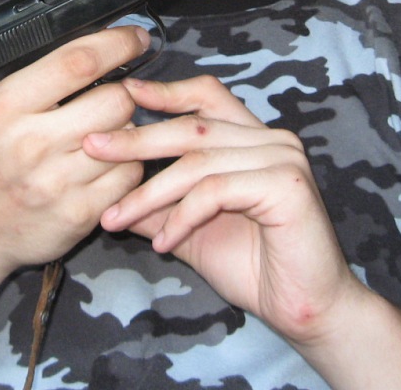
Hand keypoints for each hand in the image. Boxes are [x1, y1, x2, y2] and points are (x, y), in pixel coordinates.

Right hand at [0, 26, 148, 275]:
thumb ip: (33, 76)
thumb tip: (93, 44)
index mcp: (5, 107)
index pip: (78, 62)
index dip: (116, 44)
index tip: (135, 38)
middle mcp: (30, 144)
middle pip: (114, 99)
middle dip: (122, 91)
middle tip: (112, 97)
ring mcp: (56, 183)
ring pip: (127, 137)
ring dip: (125, 129)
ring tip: (106, 131)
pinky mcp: (78, 215)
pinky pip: (129, 176)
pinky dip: (126, 164)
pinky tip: (107, 162)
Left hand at [83, 75, 369, 346]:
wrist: (307, 310)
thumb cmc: (254, 267)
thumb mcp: (191, 228)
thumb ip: (158, 205)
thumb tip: (107, 191)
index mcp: (254, 139)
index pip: (208, 96)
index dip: (166, 91)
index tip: (125, 92)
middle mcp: (273, 139)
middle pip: (193, 127)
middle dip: (137, 140)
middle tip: (93, 148)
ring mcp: (283, 159)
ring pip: (197, 163)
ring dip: (149, 193)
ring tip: (115, 218)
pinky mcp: (287, 186)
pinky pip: (216, 192)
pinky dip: (181, 217)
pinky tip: (163, 244)